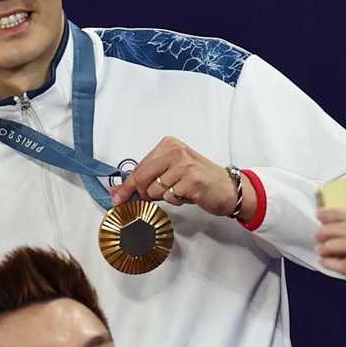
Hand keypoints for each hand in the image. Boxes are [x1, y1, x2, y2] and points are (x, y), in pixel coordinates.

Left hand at [109, 136, 255, 221]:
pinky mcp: (191, 181)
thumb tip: (117, 191)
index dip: (127, 186)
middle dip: (146, 193)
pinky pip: (169, 198)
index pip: (138, 168)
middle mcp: (175, 151)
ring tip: (182, 190)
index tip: (117, 197)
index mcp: (168, 145)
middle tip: (164, 193)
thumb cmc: (198, 179)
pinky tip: (189, 194)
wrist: (228, 188)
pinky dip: (177, 201)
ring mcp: (184, 165)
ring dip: (166, 197)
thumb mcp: (170, 173)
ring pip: (155, 191)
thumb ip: (145, 179)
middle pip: (142, 179)